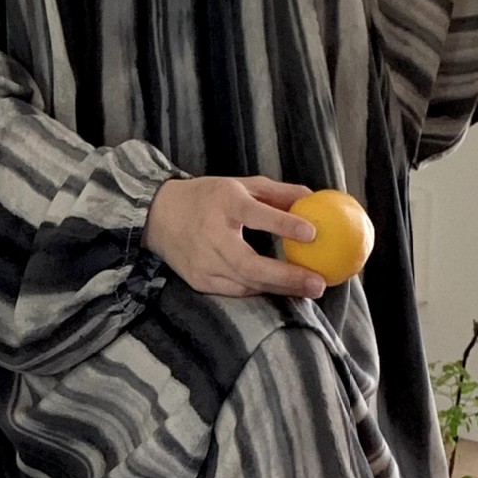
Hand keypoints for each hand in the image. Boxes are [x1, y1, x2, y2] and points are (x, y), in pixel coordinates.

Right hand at [142, 174, 326, 299]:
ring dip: (280, 288)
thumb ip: (277, 193)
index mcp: (224, 204)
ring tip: (309, 290)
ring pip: (246, 282)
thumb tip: (314, 199)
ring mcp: (203, 262)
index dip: (283, 224)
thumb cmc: (207, 198)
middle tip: (318, 282)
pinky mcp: (198, 280)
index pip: (256, 215)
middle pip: (250, 264)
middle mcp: (211, 235)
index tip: (312, 232)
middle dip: (287, 276)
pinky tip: (282, 291)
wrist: (158, 216)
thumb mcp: (240, 185)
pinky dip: (260, 290)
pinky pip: (235, 291)